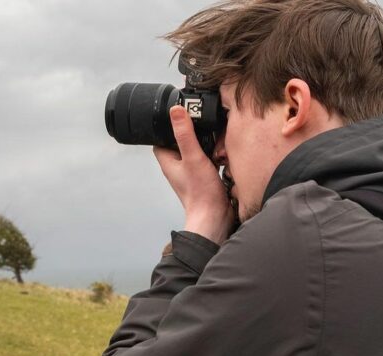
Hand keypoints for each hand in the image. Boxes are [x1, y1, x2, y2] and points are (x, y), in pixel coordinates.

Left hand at [153, 106, 235, 244]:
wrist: (215, 218)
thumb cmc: (200, 194)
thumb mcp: (193, 157)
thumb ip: (185, 134)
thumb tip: (175, 111)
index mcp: (168, 161)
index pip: (160, 138)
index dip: (167, 126)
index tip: (177, 114)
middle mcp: (178, 167)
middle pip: (180, 142)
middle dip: (191, 133)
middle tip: (200, 124)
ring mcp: (191, 173)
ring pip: (196, 150)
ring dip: (205, 144)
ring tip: (214, 138)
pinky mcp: (204, 178)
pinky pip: (207, 160)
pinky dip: (214, 154)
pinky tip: (222, 153)